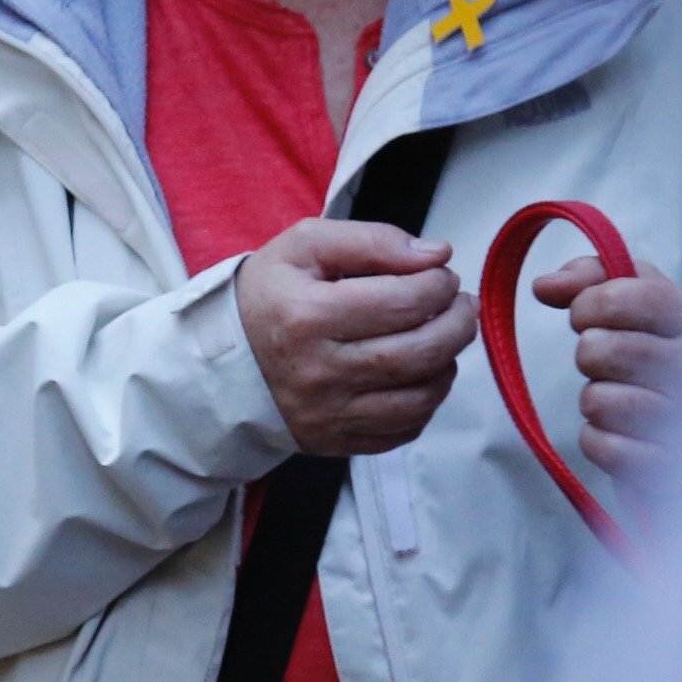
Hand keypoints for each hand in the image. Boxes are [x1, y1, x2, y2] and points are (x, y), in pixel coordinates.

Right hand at [237, 219, 475, 458]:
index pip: (405, 301)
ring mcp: (327, 414)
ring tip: (441, 340)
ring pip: (421, 397)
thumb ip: (372, 240)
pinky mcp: (334, 441)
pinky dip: (425, 403)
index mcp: (308, 316)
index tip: (440, 276)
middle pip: (421, 352)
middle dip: (459, 324)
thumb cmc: (268, 297)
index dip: (440, 284)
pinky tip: (418, 377)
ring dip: (448, 364)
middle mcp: (318, 371)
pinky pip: (403, 431)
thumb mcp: (304, 246)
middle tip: (460, 306)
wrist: (220, 362)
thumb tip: (435, 255)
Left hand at [534, 256, 681, 481]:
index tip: (589, 318)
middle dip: (590, 358)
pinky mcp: (672, 464)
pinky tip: (626, 434)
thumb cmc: (665, 358)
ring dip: (597, 401)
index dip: (586, 306)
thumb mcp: (643, 303)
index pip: (618, 297)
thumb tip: (545, 286)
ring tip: (626, 400)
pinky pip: (601, 445)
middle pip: (597, 350)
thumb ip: (594, 277)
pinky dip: (600, 440)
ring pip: (596, 400)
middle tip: (611, 366)